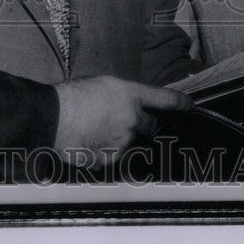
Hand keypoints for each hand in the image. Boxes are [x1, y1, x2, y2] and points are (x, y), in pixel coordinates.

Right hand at [52, 76, 191, 166]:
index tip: (189, 105)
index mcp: (131, 95)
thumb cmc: (73, 96)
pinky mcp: (112, 159)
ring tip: (97, 130)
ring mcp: (124, 141)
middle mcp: (133, 118)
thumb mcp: (103, 84)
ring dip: (121, 138)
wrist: (53, 117)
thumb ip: (123, 95)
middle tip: (121, 120)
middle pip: (151, 125)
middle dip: (141, 123)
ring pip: (132, 142)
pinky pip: (116, 156)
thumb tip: (130, 104)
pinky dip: (107, 152)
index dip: (181, 103)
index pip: (165, 99)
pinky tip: (91, 142)